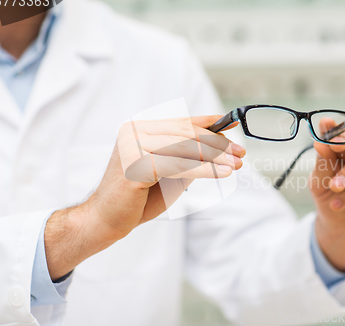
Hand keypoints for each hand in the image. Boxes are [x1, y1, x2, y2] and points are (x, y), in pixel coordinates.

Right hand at [45, 115, 244, 279]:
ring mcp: (132, 145)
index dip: (210, 125)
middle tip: (240, 153)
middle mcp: (135, 131)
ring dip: (214, 157)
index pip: (182, 123)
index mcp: (142, 129)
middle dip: (217, 144)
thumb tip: (222, 144)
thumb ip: (190, 157)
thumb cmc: (138, 198)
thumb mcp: (170, 172)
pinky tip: (221, 174)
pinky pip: (176, 165)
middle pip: (186, 134)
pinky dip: (203, 170)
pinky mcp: (134, 164)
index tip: (233, 129)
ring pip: (184, 148)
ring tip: (235, 165)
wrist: (105, 220)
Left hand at [310, 126, 344, 271]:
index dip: (335, 127)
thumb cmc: (329, 198)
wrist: (341, 226)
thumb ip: (322, 162)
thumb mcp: (319, 182)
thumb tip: (319, 142)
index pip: (340, 131)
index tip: (326, 125)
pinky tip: (341, 202)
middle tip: (334, 146)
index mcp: (342, 146)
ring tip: (334, 187)